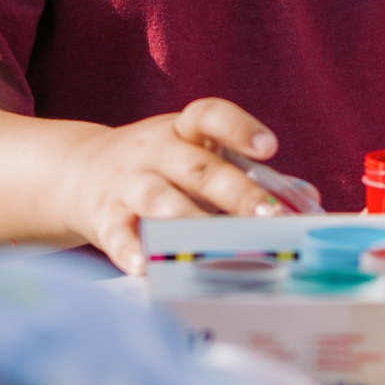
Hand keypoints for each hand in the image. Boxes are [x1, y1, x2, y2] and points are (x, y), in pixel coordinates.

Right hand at [60, 98, 289, 273]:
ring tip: (219, 245)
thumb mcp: (197, 156)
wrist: (79, 172)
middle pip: (196, 167)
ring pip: (159, 199)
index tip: (270, 148)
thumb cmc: (158, 167)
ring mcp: (127, 183)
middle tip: (270, 216)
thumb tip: (305, 197)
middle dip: (235, 192)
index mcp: (183, 131)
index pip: (210, 115)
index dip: (240, 128)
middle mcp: (154, 151)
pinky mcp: (105, 217)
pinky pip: (118, 234)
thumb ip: (247, 175)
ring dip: (191, 221)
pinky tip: (148, 269)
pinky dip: (131, 252)